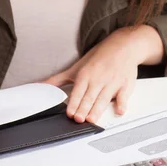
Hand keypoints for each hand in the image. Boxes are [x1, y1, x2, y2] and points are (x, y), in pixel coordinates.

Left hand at [43, 25, 163, 123]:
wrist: (123, 46)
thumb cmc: (99, 57)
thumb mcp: (77, 66)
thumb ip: (59, 79)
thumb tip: (40, 86)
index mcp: (86, 75)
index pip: (78, 91)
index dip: (74, 102)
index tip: (69, 113)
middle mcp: (99, 79)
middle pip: (90, 97)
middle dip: (84, 108)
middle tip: (79, 119)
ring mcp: (113, 82)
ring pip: (104, 99)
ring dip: (98, 109)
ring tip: (92, 120)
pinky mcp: (126, 85)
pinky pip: (124, 96)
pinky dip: (123, 103)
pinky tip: (119, 110)